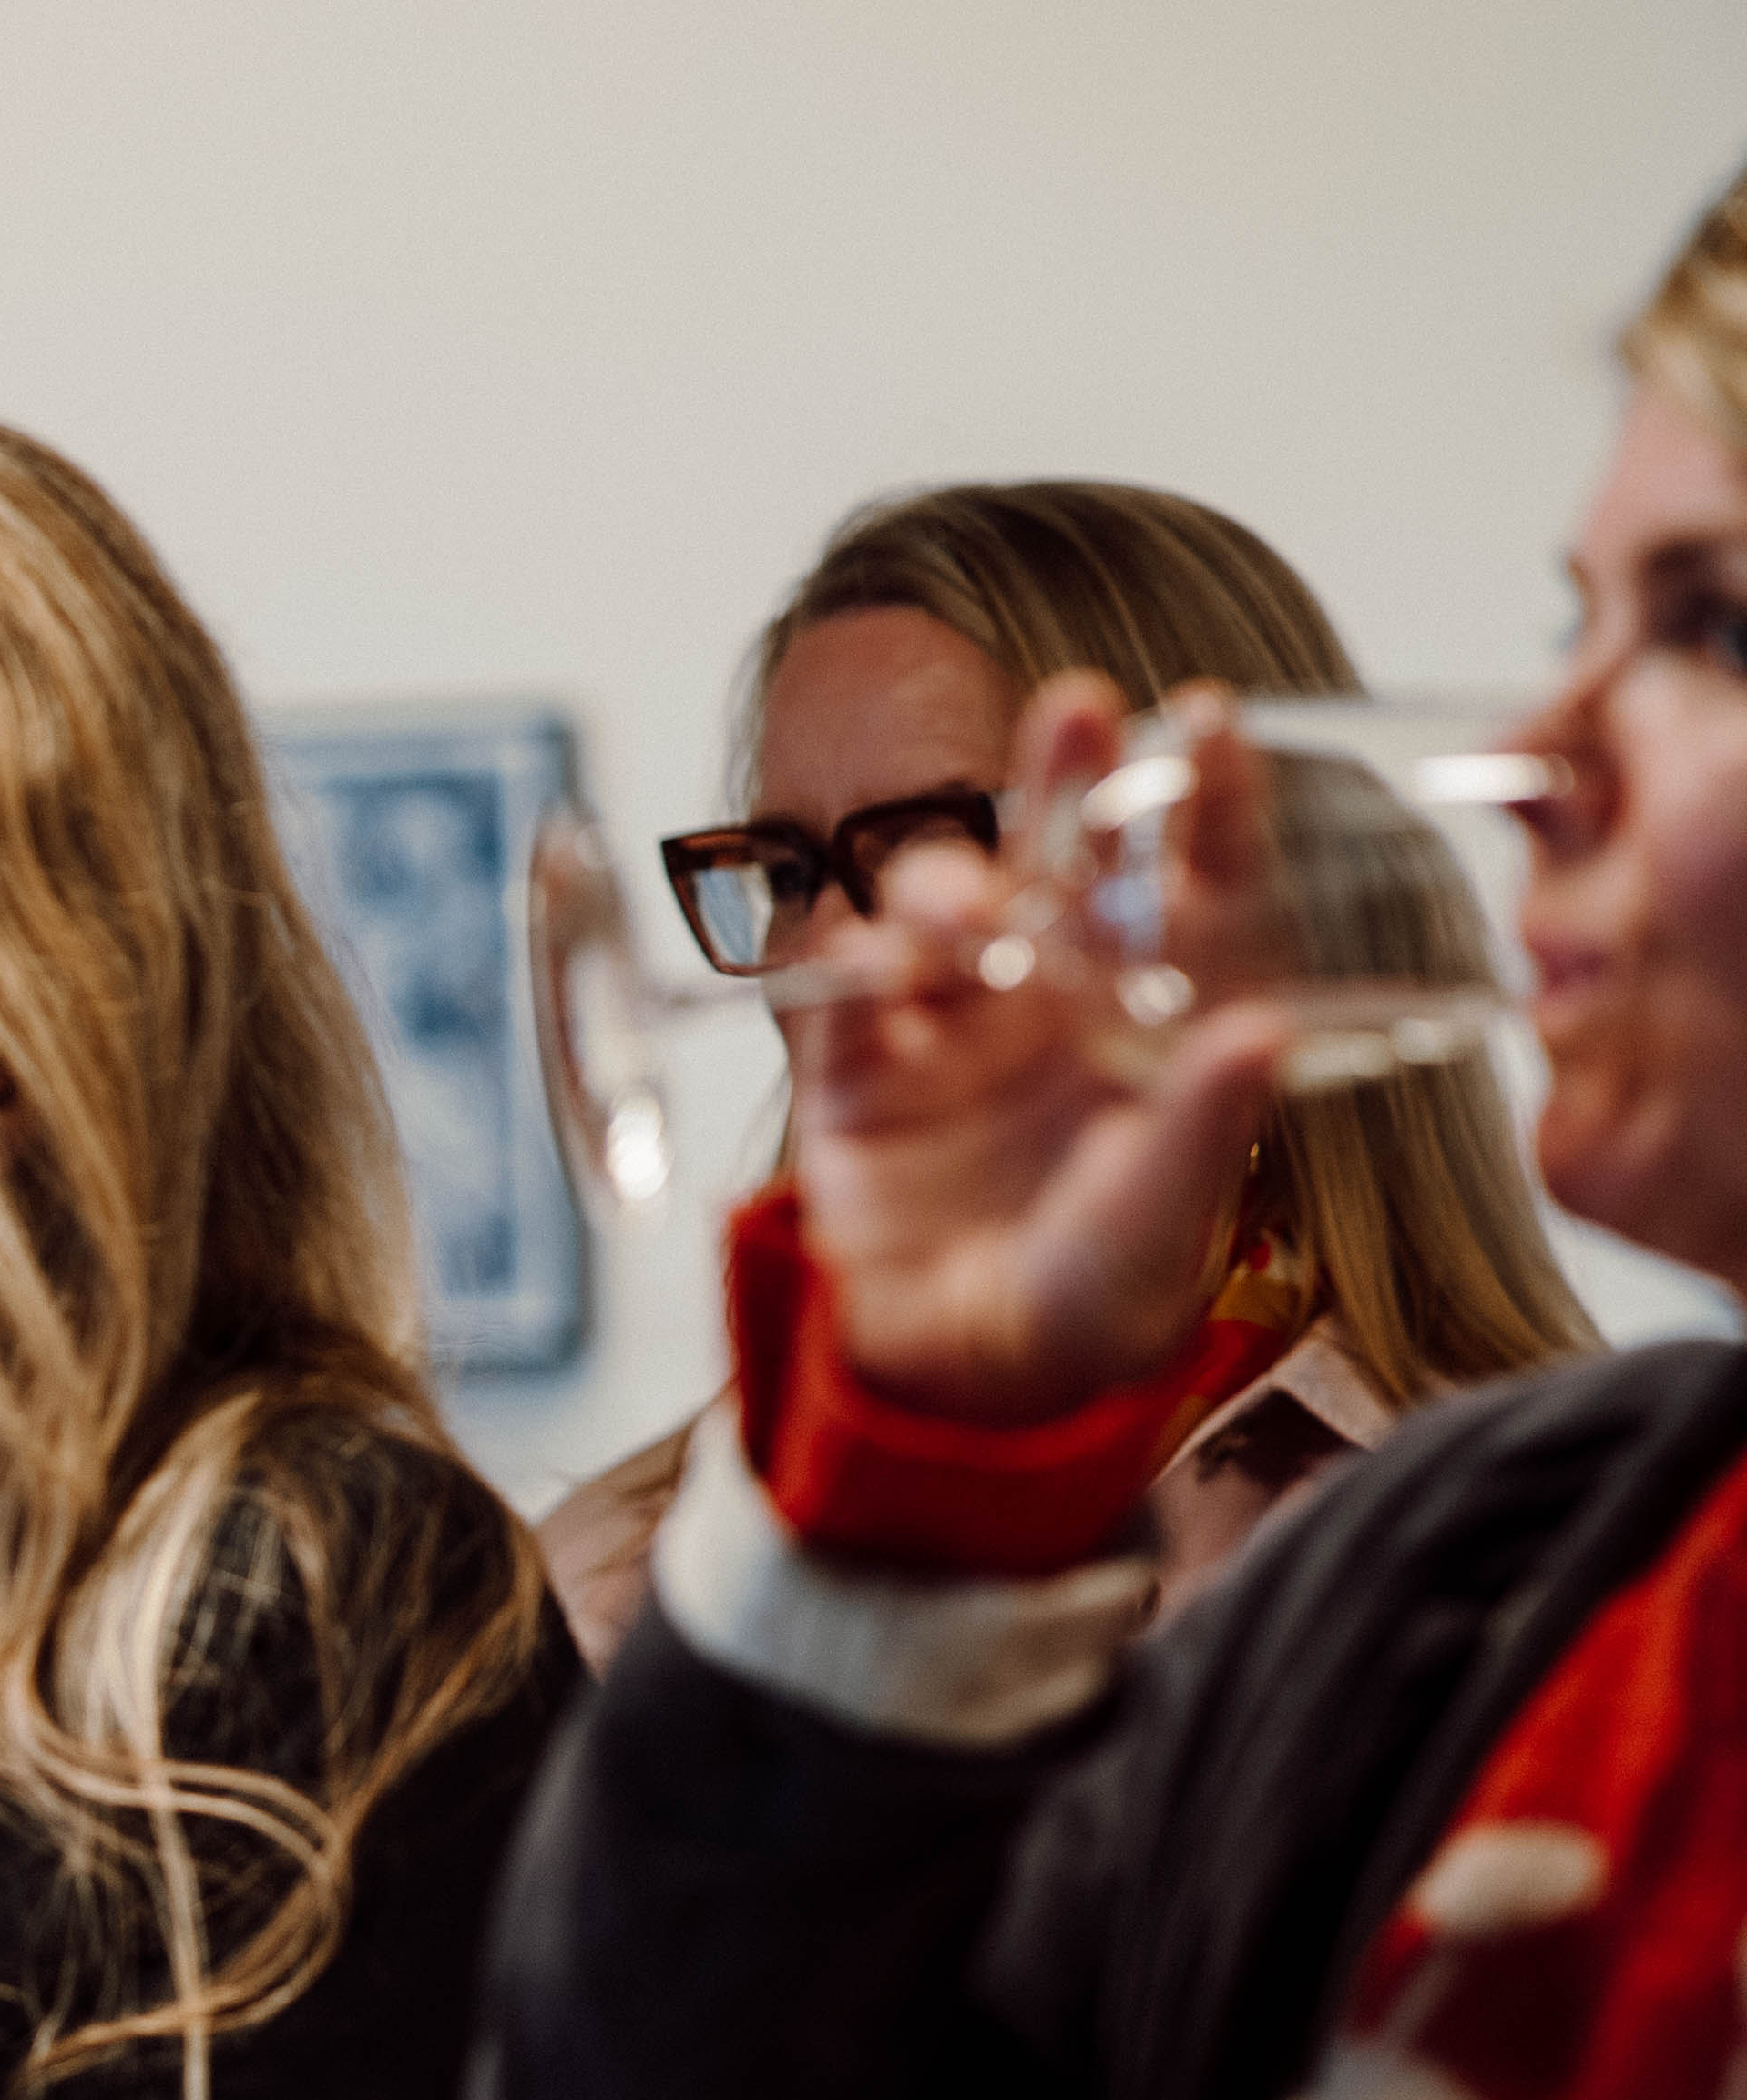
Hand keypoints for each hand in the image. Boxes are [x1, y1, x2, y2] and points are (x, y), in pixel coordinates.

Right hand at [794, 674, 1292, 1426]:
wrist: (960, 1384)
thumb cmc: (1091, 1296)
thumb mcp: (1164, 1217)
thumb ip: (1203, 1125)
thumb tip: (1262, 1031)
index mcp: (1147, 1020)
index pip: (1184, 887)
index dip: (1200, 803)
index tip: (1209, 720)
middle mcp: (1051, 1003)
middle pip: (1056, 864)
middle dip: (1061, 784)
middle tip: (1072, 714)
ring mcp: (948, 1031)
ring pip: (941, 915)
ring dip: (945, 891)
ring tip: (952, 918)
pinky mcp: (855, 1077)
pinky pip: (839, 1002)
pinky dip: (843, 974)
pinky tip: (865, 970)